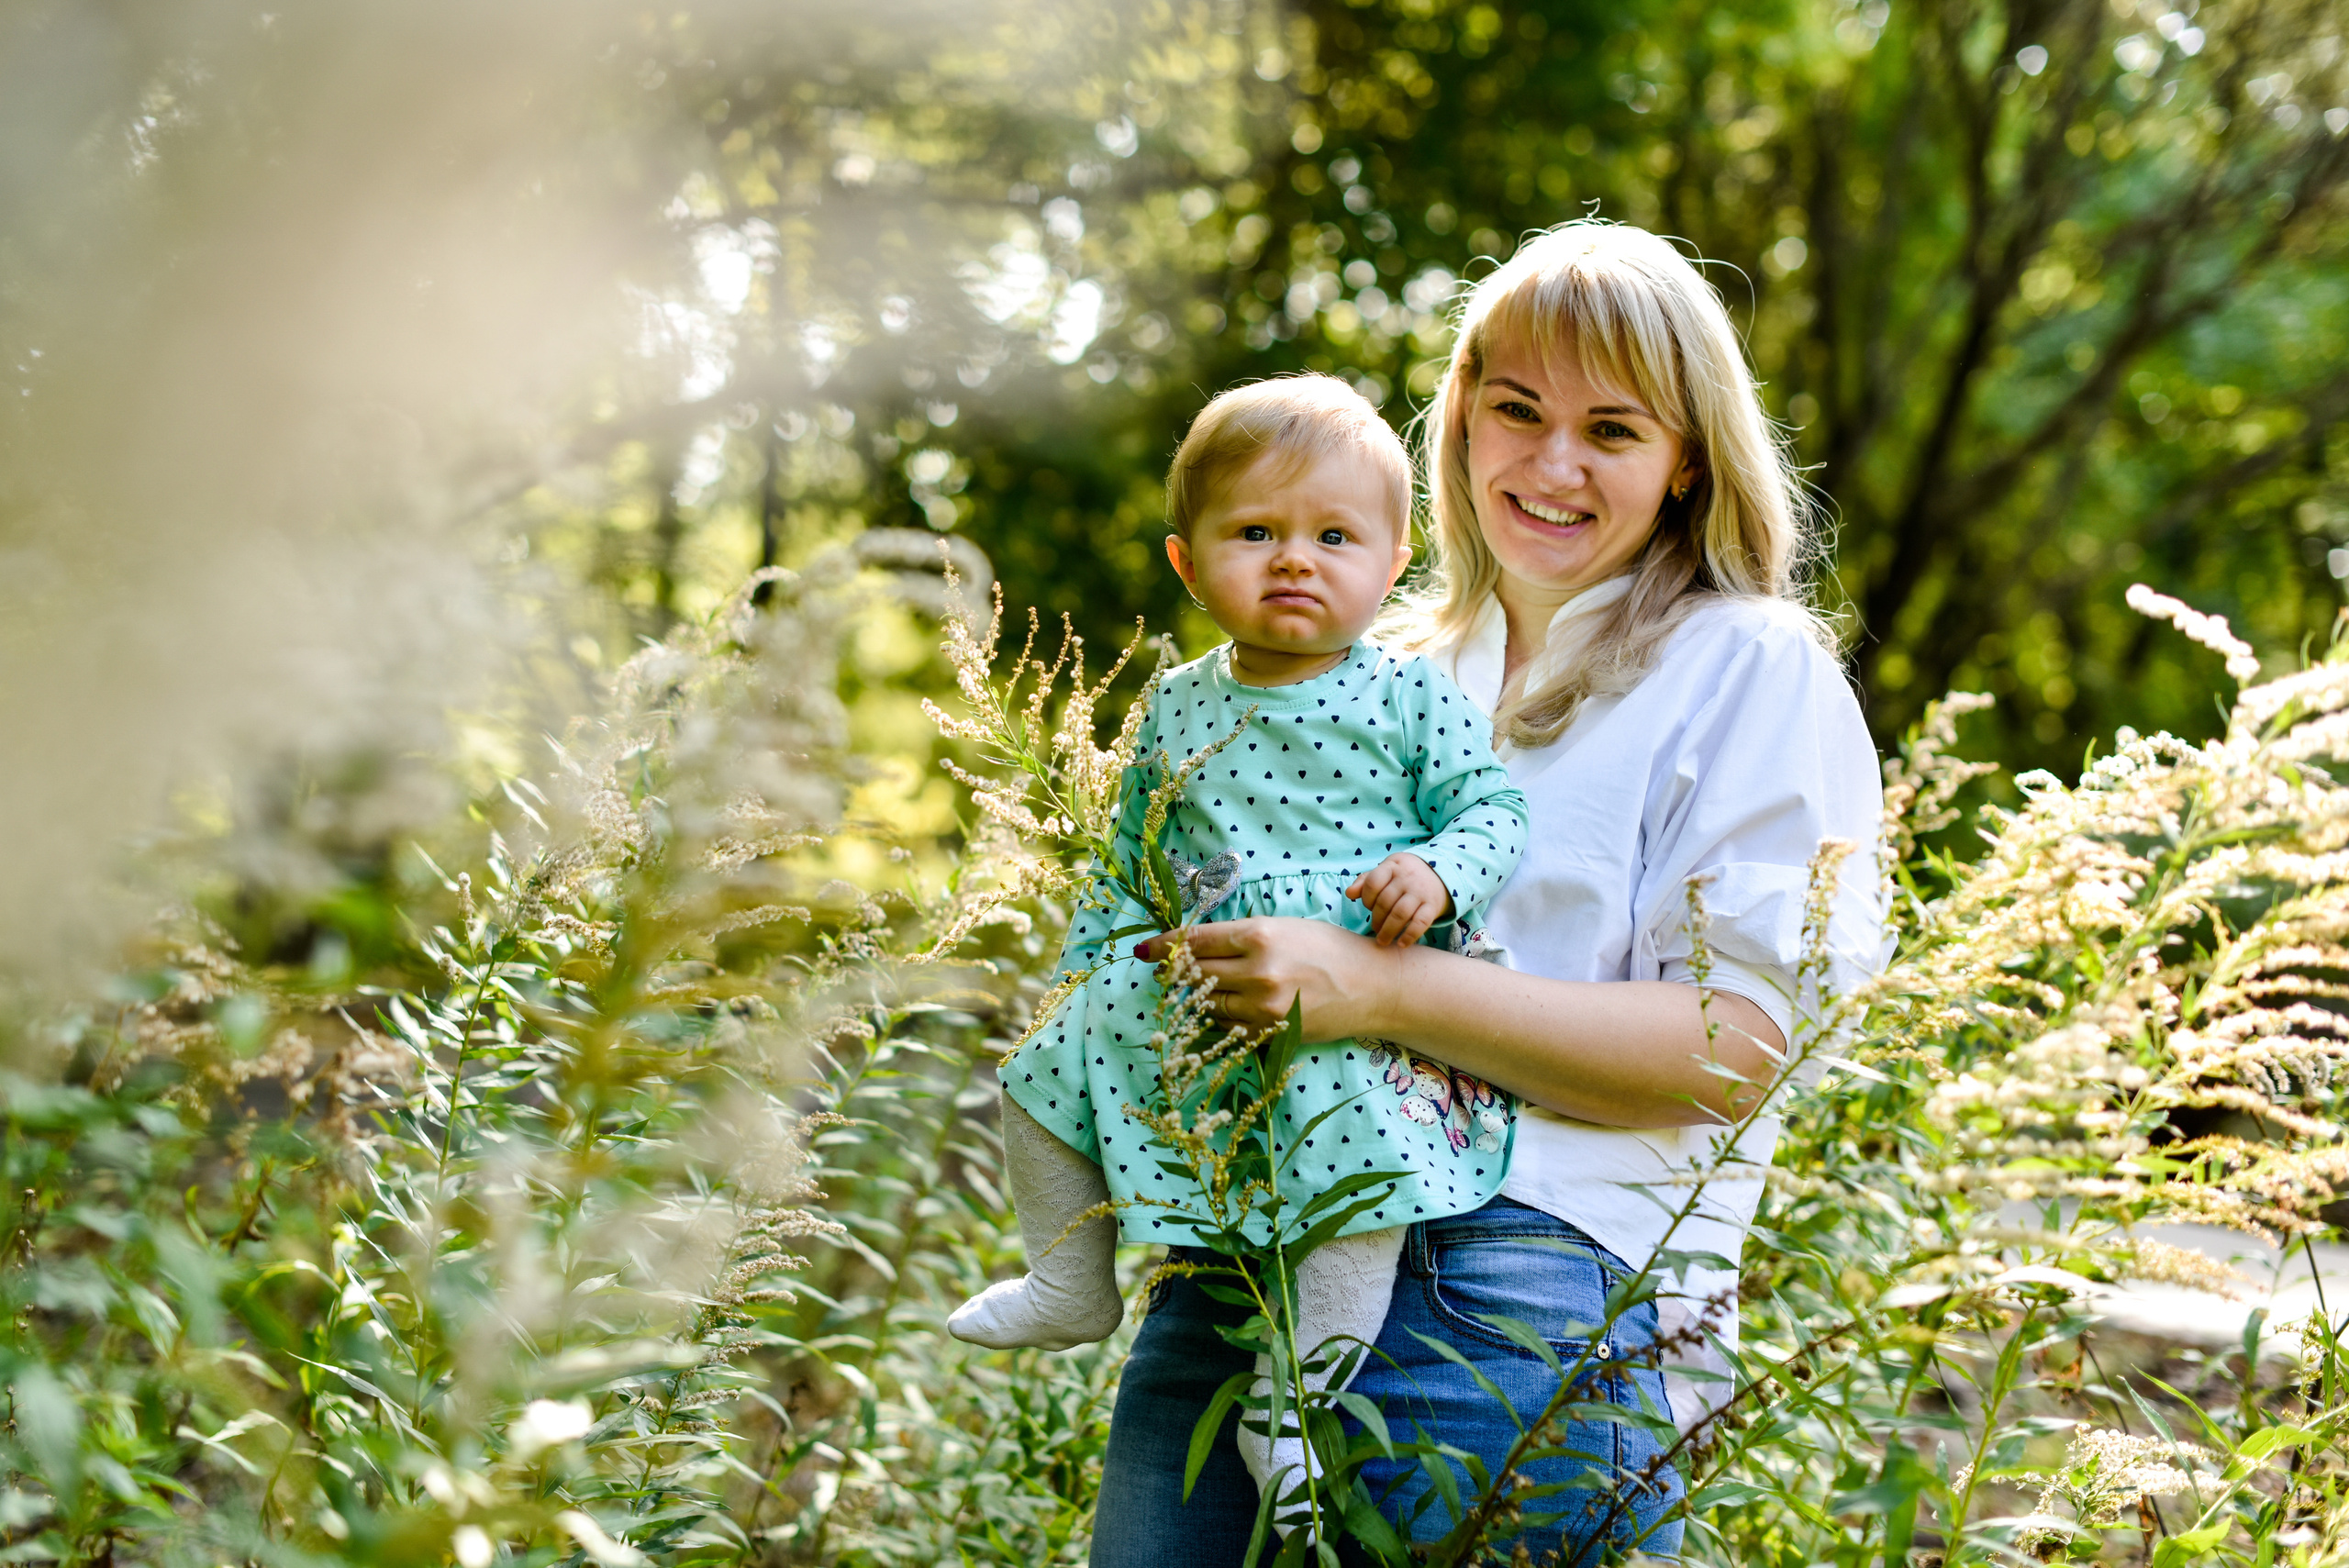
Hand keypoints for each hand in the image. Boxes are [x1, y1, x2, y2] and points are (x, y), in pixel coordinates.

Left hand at [1132, 916, 1388, 1039]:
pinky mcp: (1271, 1031)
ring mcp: (1263, 1005)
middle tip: (1172, 970)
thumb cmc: (1330, 949)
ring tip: (1208, 989)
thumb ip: (1241, 937)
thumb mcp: (1284, 928)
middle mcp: (1258, 970)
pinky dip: (1223, 1018)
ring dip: (1202, 997)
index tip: (1144, 950)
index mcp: (1259, 935)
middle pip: (1196, 974)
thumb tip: (1195, 945)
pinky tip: (1230, 1008)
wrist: (1373, 985)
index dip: (1164, 945)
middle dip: (1179, 973)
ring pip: (1209, 1004)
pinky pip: (1229, 1028)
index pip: (1195, 941)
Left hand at [1344, 852, 1453, 946]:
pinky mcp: (1433, 906)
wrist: (1441, 873)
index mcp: (1393, 866)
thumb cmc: (1405, 875)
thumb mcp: (1387, 870)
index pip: (1373, 882)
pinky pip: (1420, 923)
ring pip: (1400, 914)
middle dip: (1376, 919)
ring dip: (1388, 931)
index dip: (1366, 898)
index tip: (1368, 907)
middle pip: (1385, 901)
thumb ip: (1366, 881)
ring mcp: (1421, 892)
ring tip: (1382, 940)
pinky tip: (1401, 944)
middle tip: (1375, 928)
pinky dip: (1410, 936)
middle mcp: (1407, 878)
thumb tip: (1349, 894)